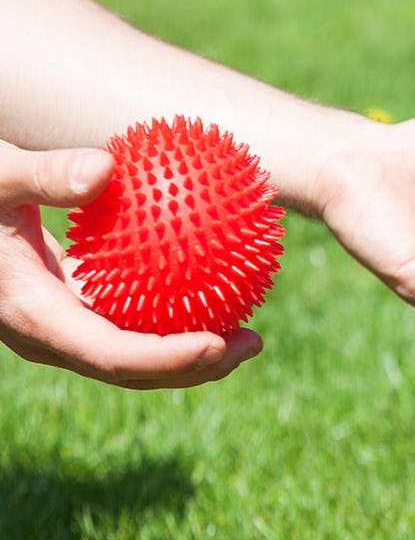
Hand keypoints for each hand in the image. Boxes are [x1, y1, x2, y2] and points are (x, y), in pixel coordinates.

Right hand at [0, 140, 261, 388]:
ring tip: (252, 330)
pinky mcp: (74, 309)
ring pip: (138, 354)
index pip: (113, 355)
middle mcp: (51, 335)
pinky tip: (220, 285)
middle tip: (254, 342)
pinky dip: (177, 313)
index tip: (218, 344)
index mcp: (35, 318)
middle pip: (136, 370)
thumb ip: (43, 176)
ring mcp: (64, 328)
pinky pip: (133, 321)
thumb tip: (106, 168)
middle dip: (199, 365)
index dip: (168, 358)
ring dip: (197, 349)